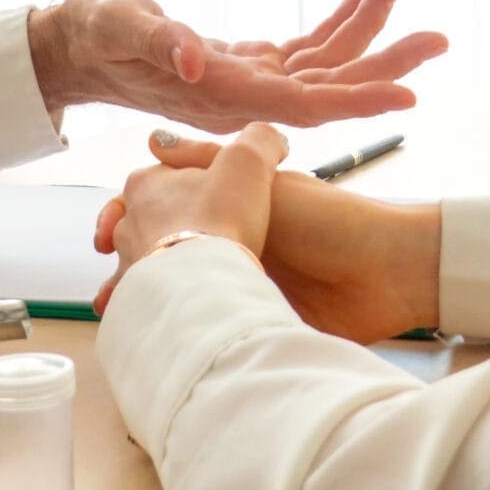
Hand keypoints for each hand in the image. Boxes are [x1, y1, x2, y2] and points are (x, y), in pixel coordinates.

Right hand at [26, 0, 448, 132]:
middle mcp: (242, 99)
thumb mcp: (116, 24)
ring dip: (368, 32)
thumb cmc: (90, 31)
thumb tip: (197, 60)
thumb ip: (157, 41)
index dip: (355, 101)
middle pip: (327, 90)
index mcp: (218, 96)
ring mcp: (248, 84)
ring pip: (323, 66)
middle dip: (384, 65)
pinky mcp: (249, 66)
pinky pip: (306, 49)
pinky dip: (338, 20)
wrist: (73, 45)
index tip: (407, 94)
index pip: (300, 106)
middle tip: (439, 39)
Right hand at [94, 129, 442, 338]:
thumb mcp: (262, 178)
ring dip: (151, 309)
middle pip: (167, 259)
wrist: (384, 274)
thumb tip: (151, 143)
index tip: (105, 236)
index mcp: (233, 208)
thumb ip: (209, 159)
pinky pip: (211, 331)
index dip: (130, 222)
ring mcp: (243, 286)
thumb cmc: (329, 220)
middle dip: (131, 276)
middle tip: (109, 292)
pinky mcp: (257, 323)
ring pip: (181, 298)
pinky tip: (155, 346)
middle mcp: (232, 245)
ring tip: (125, 321)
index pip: (167, 211)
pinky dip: (182, 339)